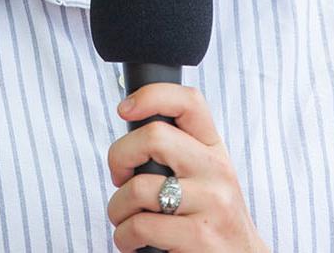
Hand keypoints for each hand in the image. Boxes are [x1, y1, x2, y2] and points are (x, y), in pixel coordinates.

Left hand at [105, 83, 269, 252]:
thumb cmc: (212, 221)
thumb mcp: (206, 179)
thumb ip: (179, 155)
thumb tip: (131, 141)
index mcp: (214, 150)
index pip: (188, 102)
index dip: (151, 95)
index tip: (125, 109)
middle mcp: (216, 170)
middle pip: (153, 137)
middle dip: (119, 158)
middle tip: (120, 179)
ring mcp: (210, 202)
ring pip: (138, 188)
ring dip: (118, 209)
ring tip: (126, 222)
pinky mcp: (199, 236)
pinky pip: (139, 226)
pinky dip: (124, 237)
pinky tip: (134, 244)